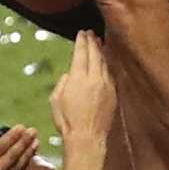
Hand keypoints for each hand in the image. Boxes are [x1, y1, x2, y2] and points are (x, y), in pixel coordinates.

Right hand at [49, 30, 116, 145]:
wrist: (87, 137)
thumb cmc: (67, 121)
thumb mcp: (55, 100)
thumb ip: (62, 83)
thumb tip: (70, 75)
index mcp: (78, 78)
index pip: (81, 53)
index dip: (81, 41)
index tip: (81, 33)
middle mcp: (94, 79)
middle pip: (95, 54)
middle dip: (92, 41)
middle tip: (90, 33)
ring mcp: (106, 85)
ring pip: (104, 63)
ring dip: (101, 51)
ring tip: (98, 42)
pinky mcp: (113, 93)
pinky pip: (110, 74)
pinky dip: (106, 65)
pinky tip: (104, 63)